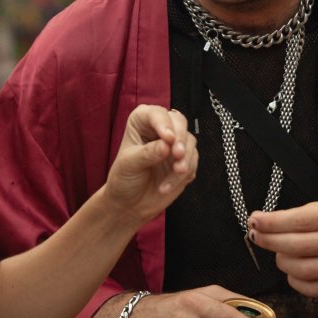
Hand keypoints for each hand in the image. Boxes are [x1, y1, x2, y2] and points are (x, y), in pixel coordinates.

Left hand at [104, 105, 197, 224]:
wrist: (130, 204)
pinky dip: (184, 174)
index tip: (168, 138)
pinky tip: (167, 186)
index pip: (157, 114)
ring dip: (185, 158)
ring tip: (177, 173)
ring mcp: (174, 144)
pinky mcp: (184, 160)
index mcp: (142, 122)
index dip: (164, 123)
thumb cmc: (124, 179)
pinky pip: (192, 161)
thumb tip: (166, 146)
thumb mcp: (130, 164)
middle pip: (179, 122)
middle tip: (177, 155)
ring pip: (190, 142)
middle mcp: (160, 129)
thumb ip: (148, 153)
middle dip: (181, 139)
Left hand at [248, 200, 317, 298]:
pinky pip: (315, 288)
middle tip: (255, 235)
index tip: (254, 220)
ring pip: (304, 269)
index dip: (273, 222)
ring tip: (278, 253)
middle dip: (270, 240)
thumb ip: (308, 215)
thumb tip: (269, 221)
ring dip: (282, 261)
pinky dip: (297, 281)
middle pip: (298, 245)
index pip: (301, 220)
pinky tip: (292, 271)